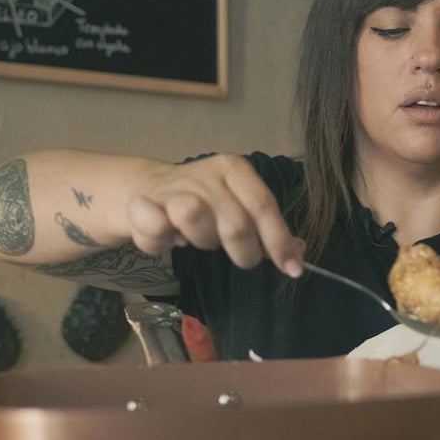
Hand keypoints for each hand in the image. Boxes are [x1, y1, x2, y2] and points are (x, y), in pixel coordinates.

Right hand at [126, 154, 303, 274]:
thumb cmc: (205, 203)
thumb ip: (268, 230)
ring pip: (193, 217)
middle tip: (242, 258)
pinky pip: (156, 231)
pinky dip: (163, 242)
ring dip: (201, 241)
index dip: (279, 240)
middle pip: (235, 222)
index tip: (292, 269)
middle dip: (244, 251)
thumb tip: (299, 257)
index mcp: (235, 170)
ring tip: (196, 238)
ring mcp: (172, 187)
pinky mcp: (141, 203)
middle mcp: (206, 174)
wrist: (147, 190)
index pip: (263, 205)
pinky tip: (168, 237)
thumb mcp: (240, 209)